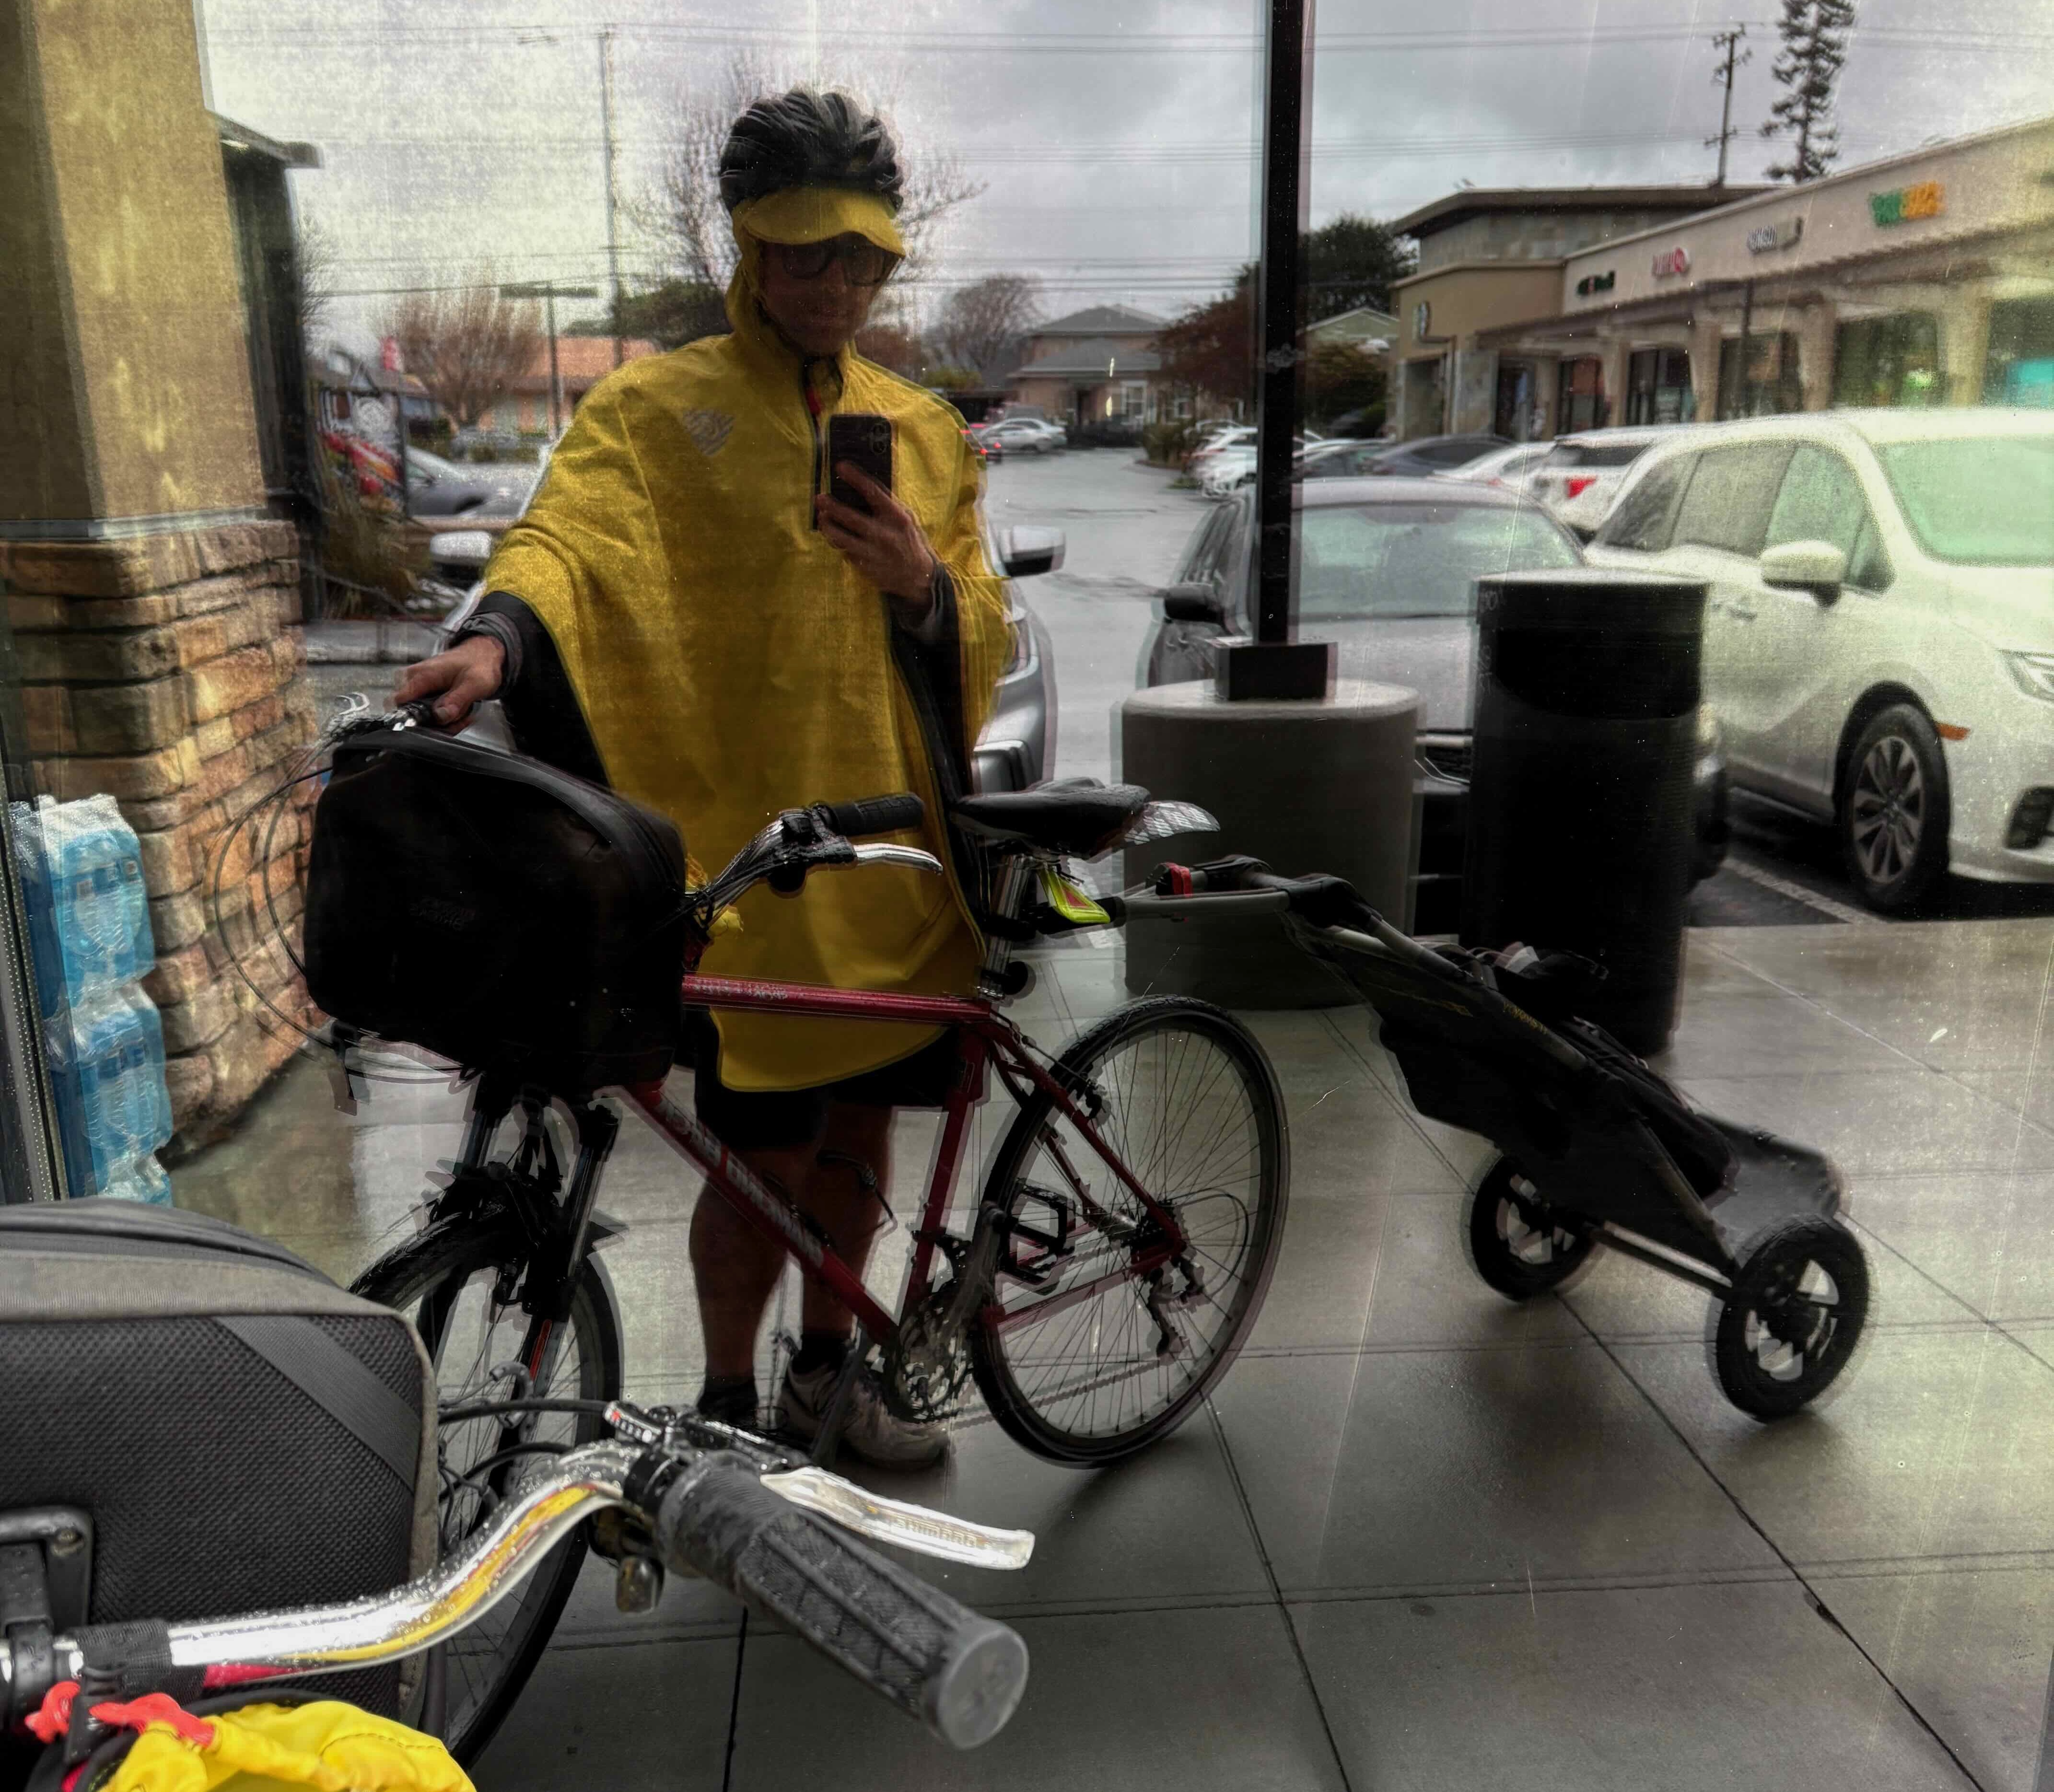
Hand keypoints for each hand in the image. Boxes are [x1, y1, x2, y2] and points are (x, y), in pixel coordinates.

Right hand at [393, 634, 504, 728]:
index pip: (399, 702)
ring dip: (443, 721)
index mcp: (423, 675)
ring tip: (462, 713)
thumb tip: (440, 716)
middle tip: (458, 718)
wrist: (483, 655)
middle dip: (436, 723)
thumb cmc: (478, 664)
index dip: (414, 719)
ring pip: (421, 716)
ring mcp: (418, 686)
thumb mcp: (474, 684)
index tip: (434, 723)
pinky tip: (458, 712)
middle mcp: (414, 679)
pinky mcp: (424, 691)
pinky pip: (428, 712)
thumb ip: (456, 701)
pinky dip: (444, 717)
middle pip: (412, 713)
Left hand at [816, 464, 938, 609]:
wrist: (917, 576)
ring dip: (828, 526)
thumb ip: (889, 505)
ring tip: (822, 518)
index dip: (856, 478)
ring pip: (841, 537)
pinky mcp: (864, 566)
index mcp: (897, 518)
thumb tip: (864, 485)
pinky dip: (839, 543)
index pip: (873, 493)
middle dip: (832, 506)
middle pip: (851, 517)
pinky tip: (836, 536)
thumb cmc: (909, 541)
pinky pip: (845, 551)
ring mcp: (872, 552)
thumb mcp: (907, 519)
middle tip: (819, 497)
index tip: (841, 467)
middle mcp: (884, 534)